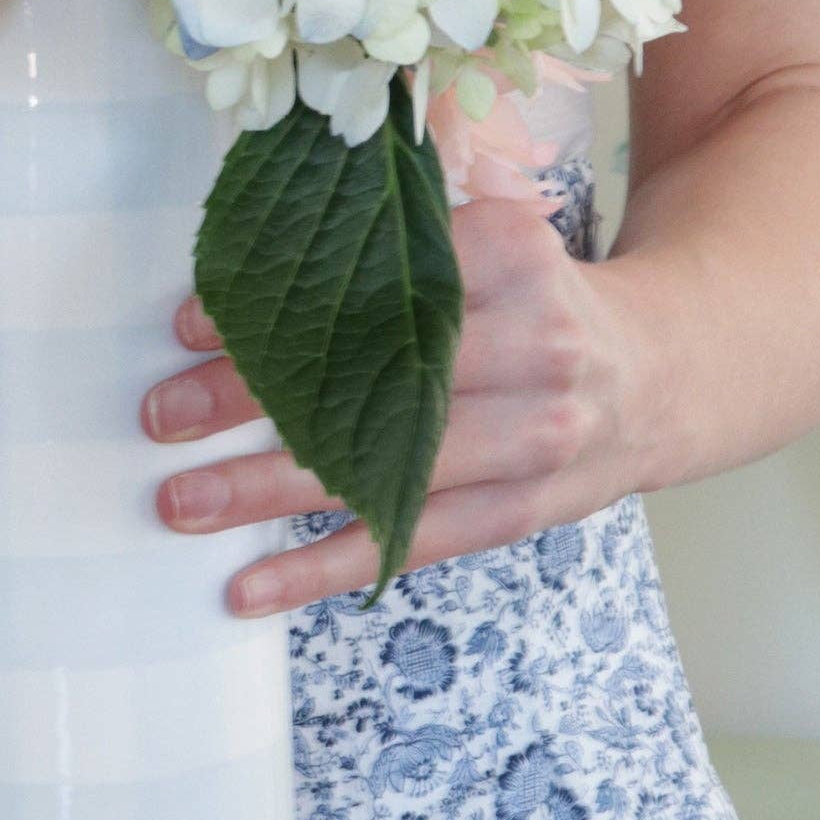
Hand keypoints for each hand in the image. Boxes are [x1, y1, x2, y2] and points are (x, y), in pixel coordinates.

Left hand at [143, 199, 656, 614]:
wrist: (659, 374)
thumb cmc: (536, 294)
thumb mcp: (489, 232)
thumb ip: (396, 231)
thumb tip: (251, 250)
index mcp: (513, 252)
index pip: (378, 278)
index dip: (279, 304)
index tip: (189, 323)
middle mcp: (533, 346)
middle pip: (372, 378)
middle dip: (251, 404)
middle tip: (160, 416)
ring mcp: (535, 439)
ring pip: (382, 471)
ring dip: (267, 493)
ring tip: (179, 502)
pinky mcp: (524, 512)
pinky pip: (411, 546)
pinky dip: (323, 572)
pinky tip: (248, 588)